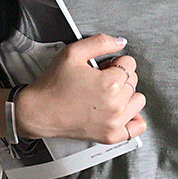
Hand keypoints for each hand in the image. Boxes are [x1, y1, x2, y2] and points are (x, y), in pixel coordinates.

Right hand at [14, 34, 145, 146]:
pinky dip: (132, 119)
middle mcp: (115, 105)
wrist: (39, 112)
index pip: (130, 64)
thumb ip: (100, 42)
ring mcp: (114, 122)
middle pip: (133, 81)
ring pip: (138, 101)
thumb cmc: (52, 86)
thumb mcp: (73, 53)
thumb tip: (120, 42)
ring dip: (126, 95)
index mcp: (109, 83)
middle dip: (119, 77)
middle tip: (99, 80)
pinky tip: (118, 111)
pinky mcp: (111, 136)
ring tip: (107, 94)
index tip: (103, 67)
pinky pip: (136, 127)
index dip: (115, 62)